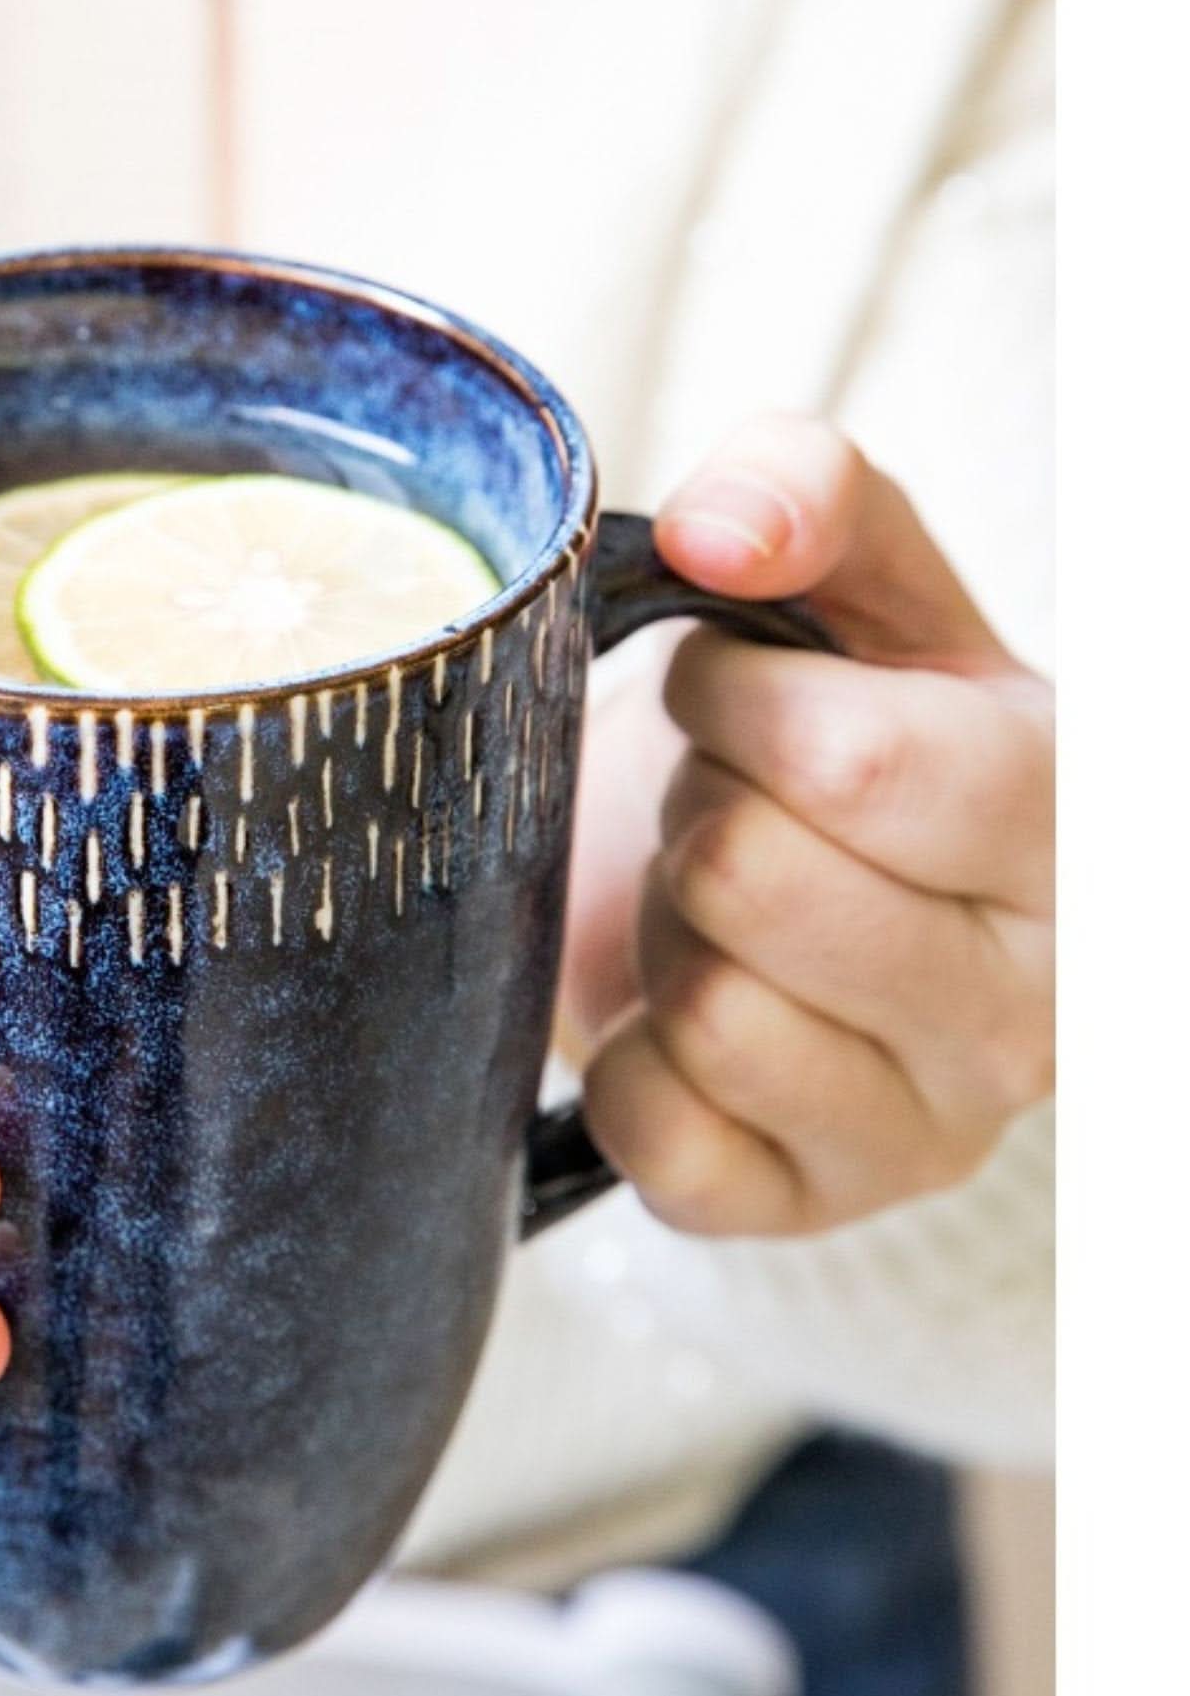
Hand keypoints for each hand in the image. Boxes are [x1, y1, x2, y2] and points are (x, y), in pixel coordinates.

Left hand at [564, 418, 1053, 1235]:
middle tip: (723, 801)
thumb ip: (806, 489)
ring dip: (669, 927)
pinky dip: (630, 1051)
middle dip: (697, 811)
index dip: (734, 700)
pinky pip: (658, 1131)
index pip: (854, 761)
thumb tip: (717, 529)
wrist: (766, 866)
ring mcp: (931, 1128)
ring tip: (716, 900)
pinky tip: (682, 1004)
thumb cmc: (825, 714)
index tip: (727, 687)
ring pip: (709, 1007)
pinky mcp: (808, 1206)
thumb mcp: (848, 573)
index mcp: (1066, 821)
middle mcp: (1036, 1002)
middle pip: (753, 881)